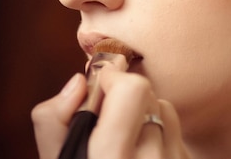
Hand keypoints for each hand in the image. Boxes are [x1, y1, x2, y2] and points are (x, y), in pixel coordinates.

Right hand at [32, 67, 188, 158]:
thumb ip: (54, 121)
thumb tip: (79, 82)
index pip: (133, 90)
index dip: (110, 80)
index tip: (96, 90)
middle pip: (149, 95)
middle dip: (123, 96)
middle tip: (105, 116)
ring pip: (165, 110)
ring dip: (143, 114)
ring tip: (123, 141)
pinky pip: (177, 135)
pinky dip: (158, 135)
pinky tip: (140, 158)